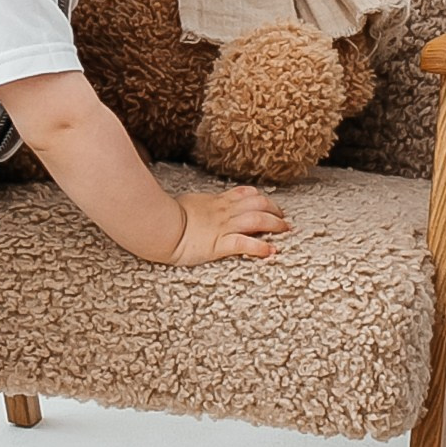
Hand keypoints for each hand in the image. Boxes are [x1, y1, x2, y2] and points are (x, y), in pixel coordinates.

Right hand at [170, 183, 288, 264]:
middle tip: (283, 218)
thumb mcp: (187, 203)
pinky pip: (245, 244)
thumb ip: (198, 205)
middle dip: (274, 210)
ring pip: (257, 220)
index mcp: (216, 202)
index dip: (261, 198)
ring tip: (286, 230)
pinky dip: (261, 247)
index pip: (245, 194)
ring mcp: (223, 227)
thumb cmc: (166, 215)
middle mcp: (223, 212)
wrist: (160, 226)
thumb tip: (196, 206)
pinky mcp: (220, 244)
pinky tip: (271, 251)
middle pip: (257, 204)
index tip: (269, 203)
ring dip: (275, 225)